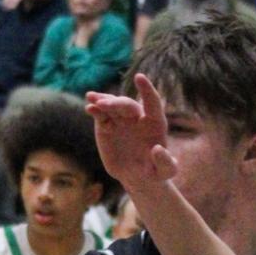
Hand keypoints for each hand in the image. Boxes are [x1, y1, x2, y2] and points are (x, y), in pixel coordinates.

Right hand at [86, 73, 176, 191]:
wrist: (136, 177)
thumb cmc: (155, 172)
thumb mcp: (165, 172)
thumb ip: (166, 163)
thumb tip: (157, 149)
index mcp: (155, 123)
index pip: (152, 102)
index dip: (146, 90)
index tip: (139, 77)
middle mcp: (137, 117)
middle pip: (127, 105)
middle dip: (116, 103)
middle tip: (105, 105)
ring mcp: (120, 118)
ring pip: (112, 105)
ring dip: (103, 101)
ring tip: (93, 100)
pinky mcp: (106, 124)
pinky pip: (100, 114)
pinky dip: (94, 109)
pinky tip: (89, 108)